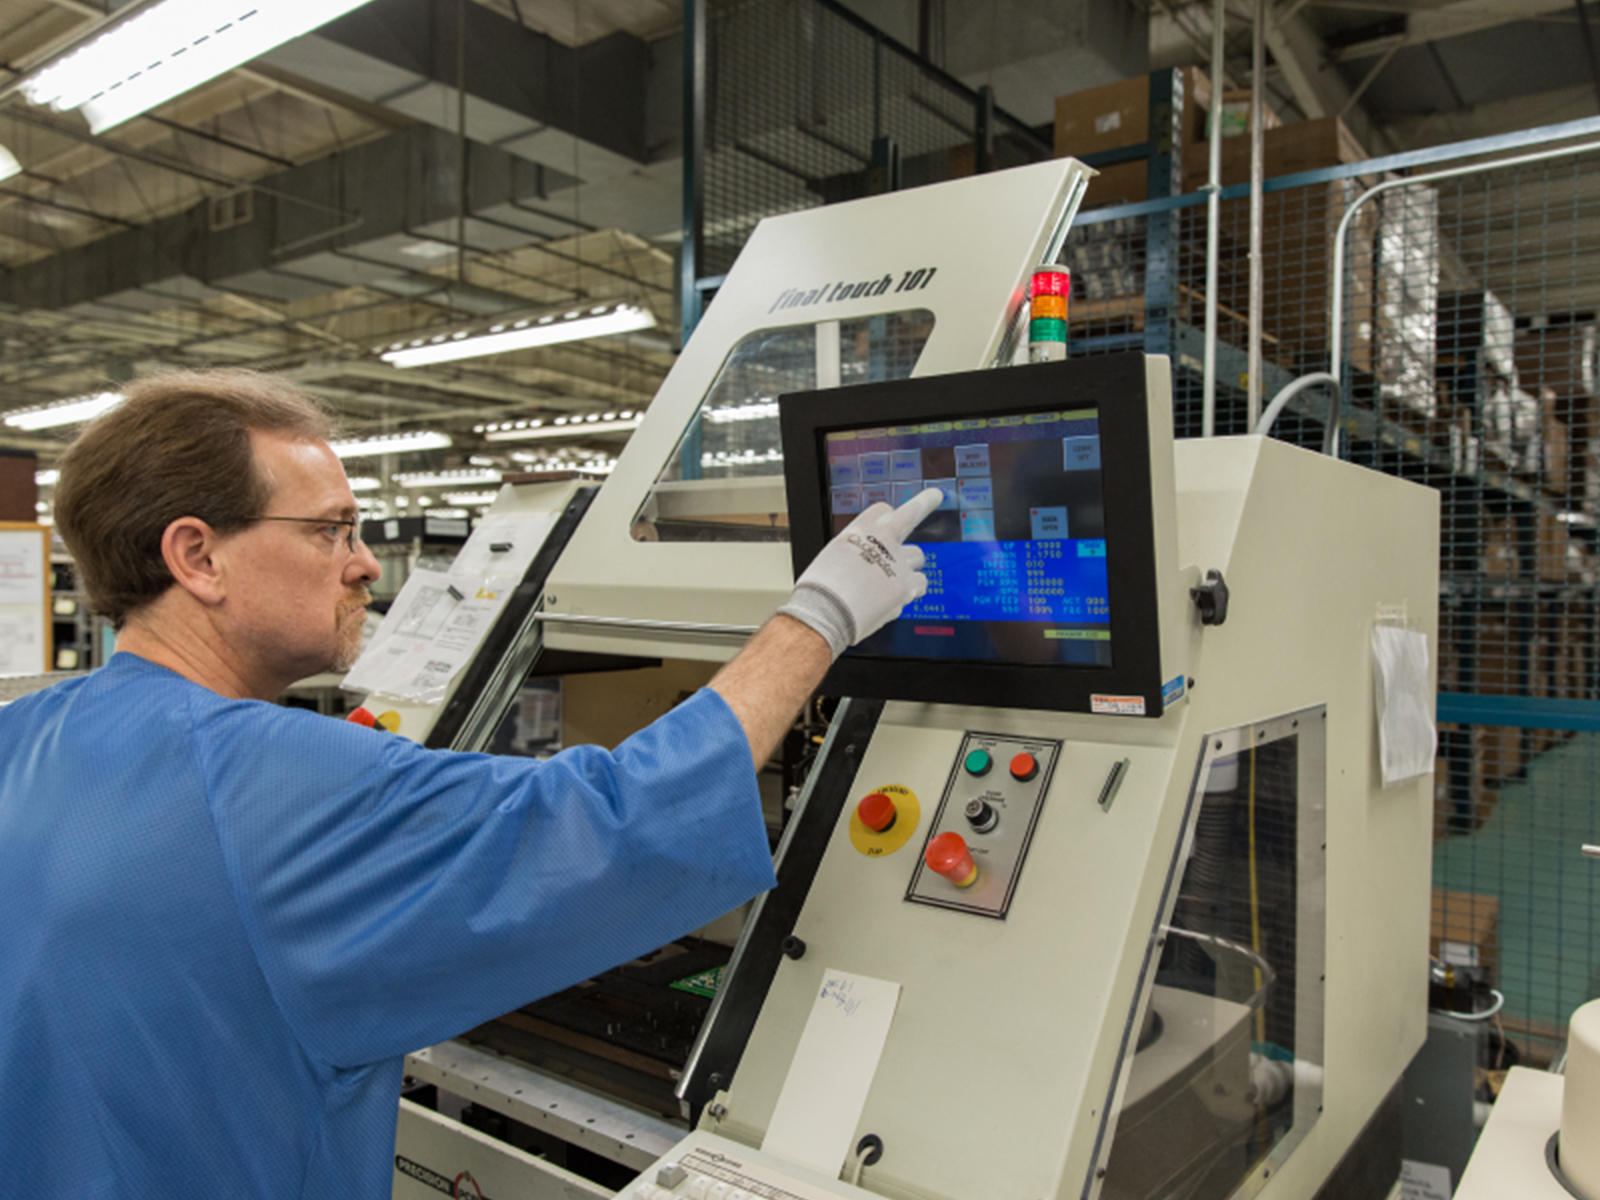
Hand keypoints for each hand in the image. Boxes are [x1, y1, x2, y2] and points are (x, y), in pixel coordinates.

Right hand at [777, 487, 943, 658]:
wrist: (825, 613)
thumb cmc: (820, 591)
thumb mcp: (832, 558)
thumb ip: (855, 554)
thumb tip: (863, 565)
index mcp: (859, 530)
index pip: (882, 510)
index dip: (886, 518)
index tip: (892, 517)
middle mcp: (881, 540)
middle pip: (911, 514)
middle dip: (924, 502)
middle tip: (934, 496)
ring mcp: (897, 562)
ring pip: (917, 556)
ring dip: (909, 566)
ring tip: (893, 580)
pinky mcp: (906, 585)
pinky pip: (920, 583)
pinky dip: (911, 590)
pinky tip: (897, 597)